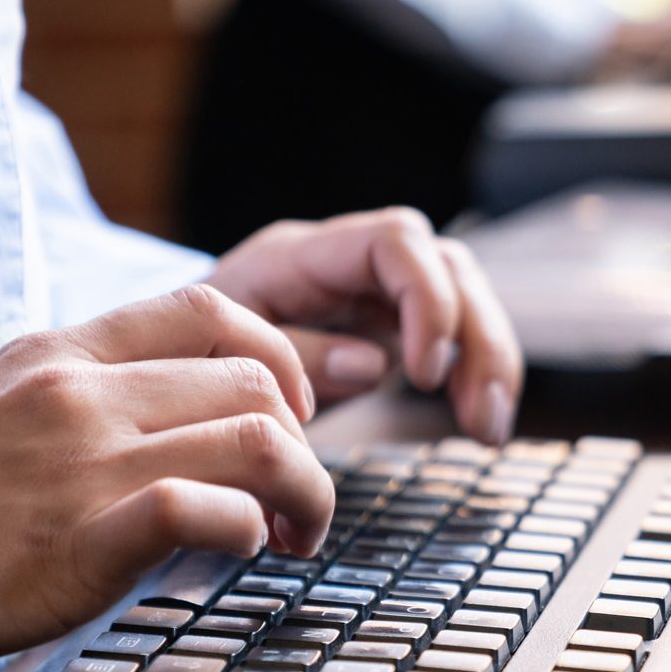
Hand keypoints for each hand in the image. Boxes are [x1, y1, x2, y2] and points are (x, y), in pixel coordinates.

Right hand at [0, 285, 333, 671]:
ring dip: (302, 494)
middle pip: (255, 383)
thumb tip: (164, 418)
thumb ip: (84, 396)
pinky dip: (246, 531)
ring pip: (256, 441)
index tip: (290, 413)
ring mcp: (86, 462)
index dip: (280, 356)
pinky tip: (239, 552)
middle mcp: (83, 393)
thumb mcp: (0, 403)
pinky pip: (203, 511)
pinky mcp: (84, 539)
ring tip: (293, 536)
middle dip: (304, 444)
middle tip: (297, 500)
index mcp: (64, 352)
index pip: (211, 308)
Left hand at [203, 207, 523, 443]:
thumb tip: (371, 365)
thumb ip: (295, 355)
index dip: (426, 302)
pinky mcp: (394, 325)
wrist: (181, 362)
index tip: (423, 376)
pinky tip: (481, 423)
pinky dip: (477, 375)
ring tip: (487, 429)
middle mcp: (351, 262)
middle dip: (476, 340)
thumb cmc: (193, 354)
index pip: (395, 242)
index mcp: (303, 255)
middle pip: (449, 267)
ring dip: (489, 361)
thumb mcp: (224, 357)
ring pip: (466, 297)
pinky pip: (457, 334)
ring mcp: (378, 292)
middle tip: (478, 415)